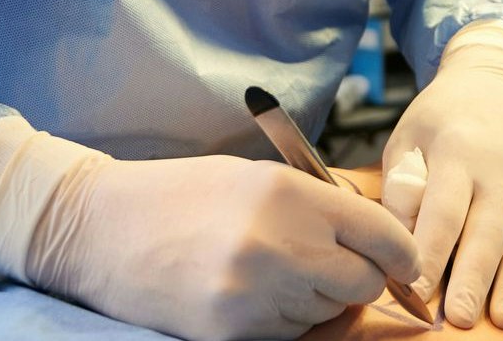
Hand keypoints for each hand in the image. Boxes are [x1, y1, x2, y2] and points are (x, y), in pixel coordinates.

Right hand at [26, 152, 419, 340]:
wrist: (98, 229)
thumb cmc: (181, 195)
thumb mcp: (259, 178)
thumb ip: (320, 207)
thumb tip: (380, 244)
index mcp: (289, 194)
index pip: (381, 235)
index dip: (401, 254)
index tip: (404, 263)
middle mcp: (278, 244)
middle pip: (361, 284)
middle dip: (357, 280)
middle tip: (329, 266)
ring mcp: (253, 294)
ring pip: (325, 314)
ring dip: (315, 300)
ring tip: (269, 272)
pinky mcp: (231, 333)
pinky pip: (289, 335)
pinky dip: (282, 321)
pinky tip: (249, 294)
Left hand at [382, 22, 502, 327]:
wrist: (494, 88)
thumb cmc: (439, 121)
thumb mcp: (407, 140)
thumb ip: (401, 189)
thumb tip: (399, 240)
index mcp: (457, 153)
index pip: (444, 210)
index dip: (432, 251)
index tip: (416, 288)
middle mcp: (499, 171)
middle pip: (487, 231)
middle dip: (474, 278)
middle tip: (460, 317)